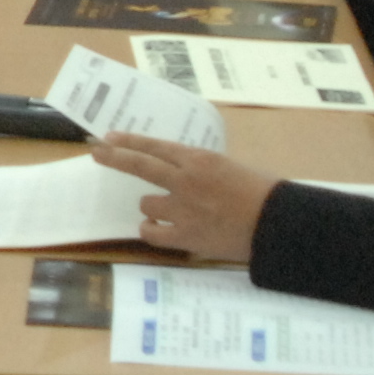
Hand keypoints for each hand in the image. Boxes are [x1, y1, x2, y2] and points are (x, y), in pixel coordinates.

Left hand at [88, 133, 275, 260]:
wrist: (277, 225)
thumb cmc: (263, 193)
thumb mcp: (231, 168)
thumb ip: (202, 168)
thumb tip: (181, 171)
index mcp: (200, 160)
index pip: (156, 147)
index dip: (130, 142)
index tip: (109, 138)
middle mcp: (186, 181)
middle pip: (140, 165)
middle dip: (114, 157)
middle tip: (97, 153)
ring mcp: (182, 209)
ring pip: (147, 204)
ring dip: (153, 207)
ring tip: (167, 212)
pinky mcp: (185, 236)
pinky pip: (152, 233)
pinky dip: (153, 231)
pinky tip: (158, 230)